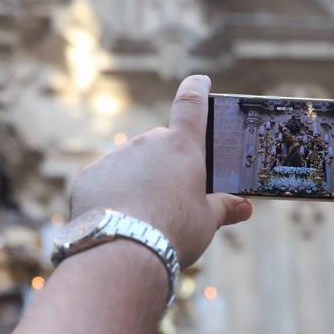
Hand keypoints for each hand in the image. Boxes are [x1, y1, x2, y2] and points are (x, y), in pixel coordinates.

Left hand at [70, 75, 253, 267]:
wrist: (123, 252)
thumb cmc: (174, 232)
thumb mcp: (206, 222)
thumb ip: (224, 208)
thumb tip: (245, 207)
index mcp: (181, 147)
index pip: (191, 105)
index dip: (196, 89)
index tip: (199, 81)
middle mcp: (146, 143)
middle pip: (160, 144)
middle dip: (166, 163)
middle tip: (171, 195)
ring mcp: (115, 158)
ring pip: (130, 163)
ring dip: (138, 179)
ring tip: (143, 216)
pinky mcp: (89, 176)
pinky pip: (105, 180)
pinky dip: (112, 193)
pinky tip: (117, 218)